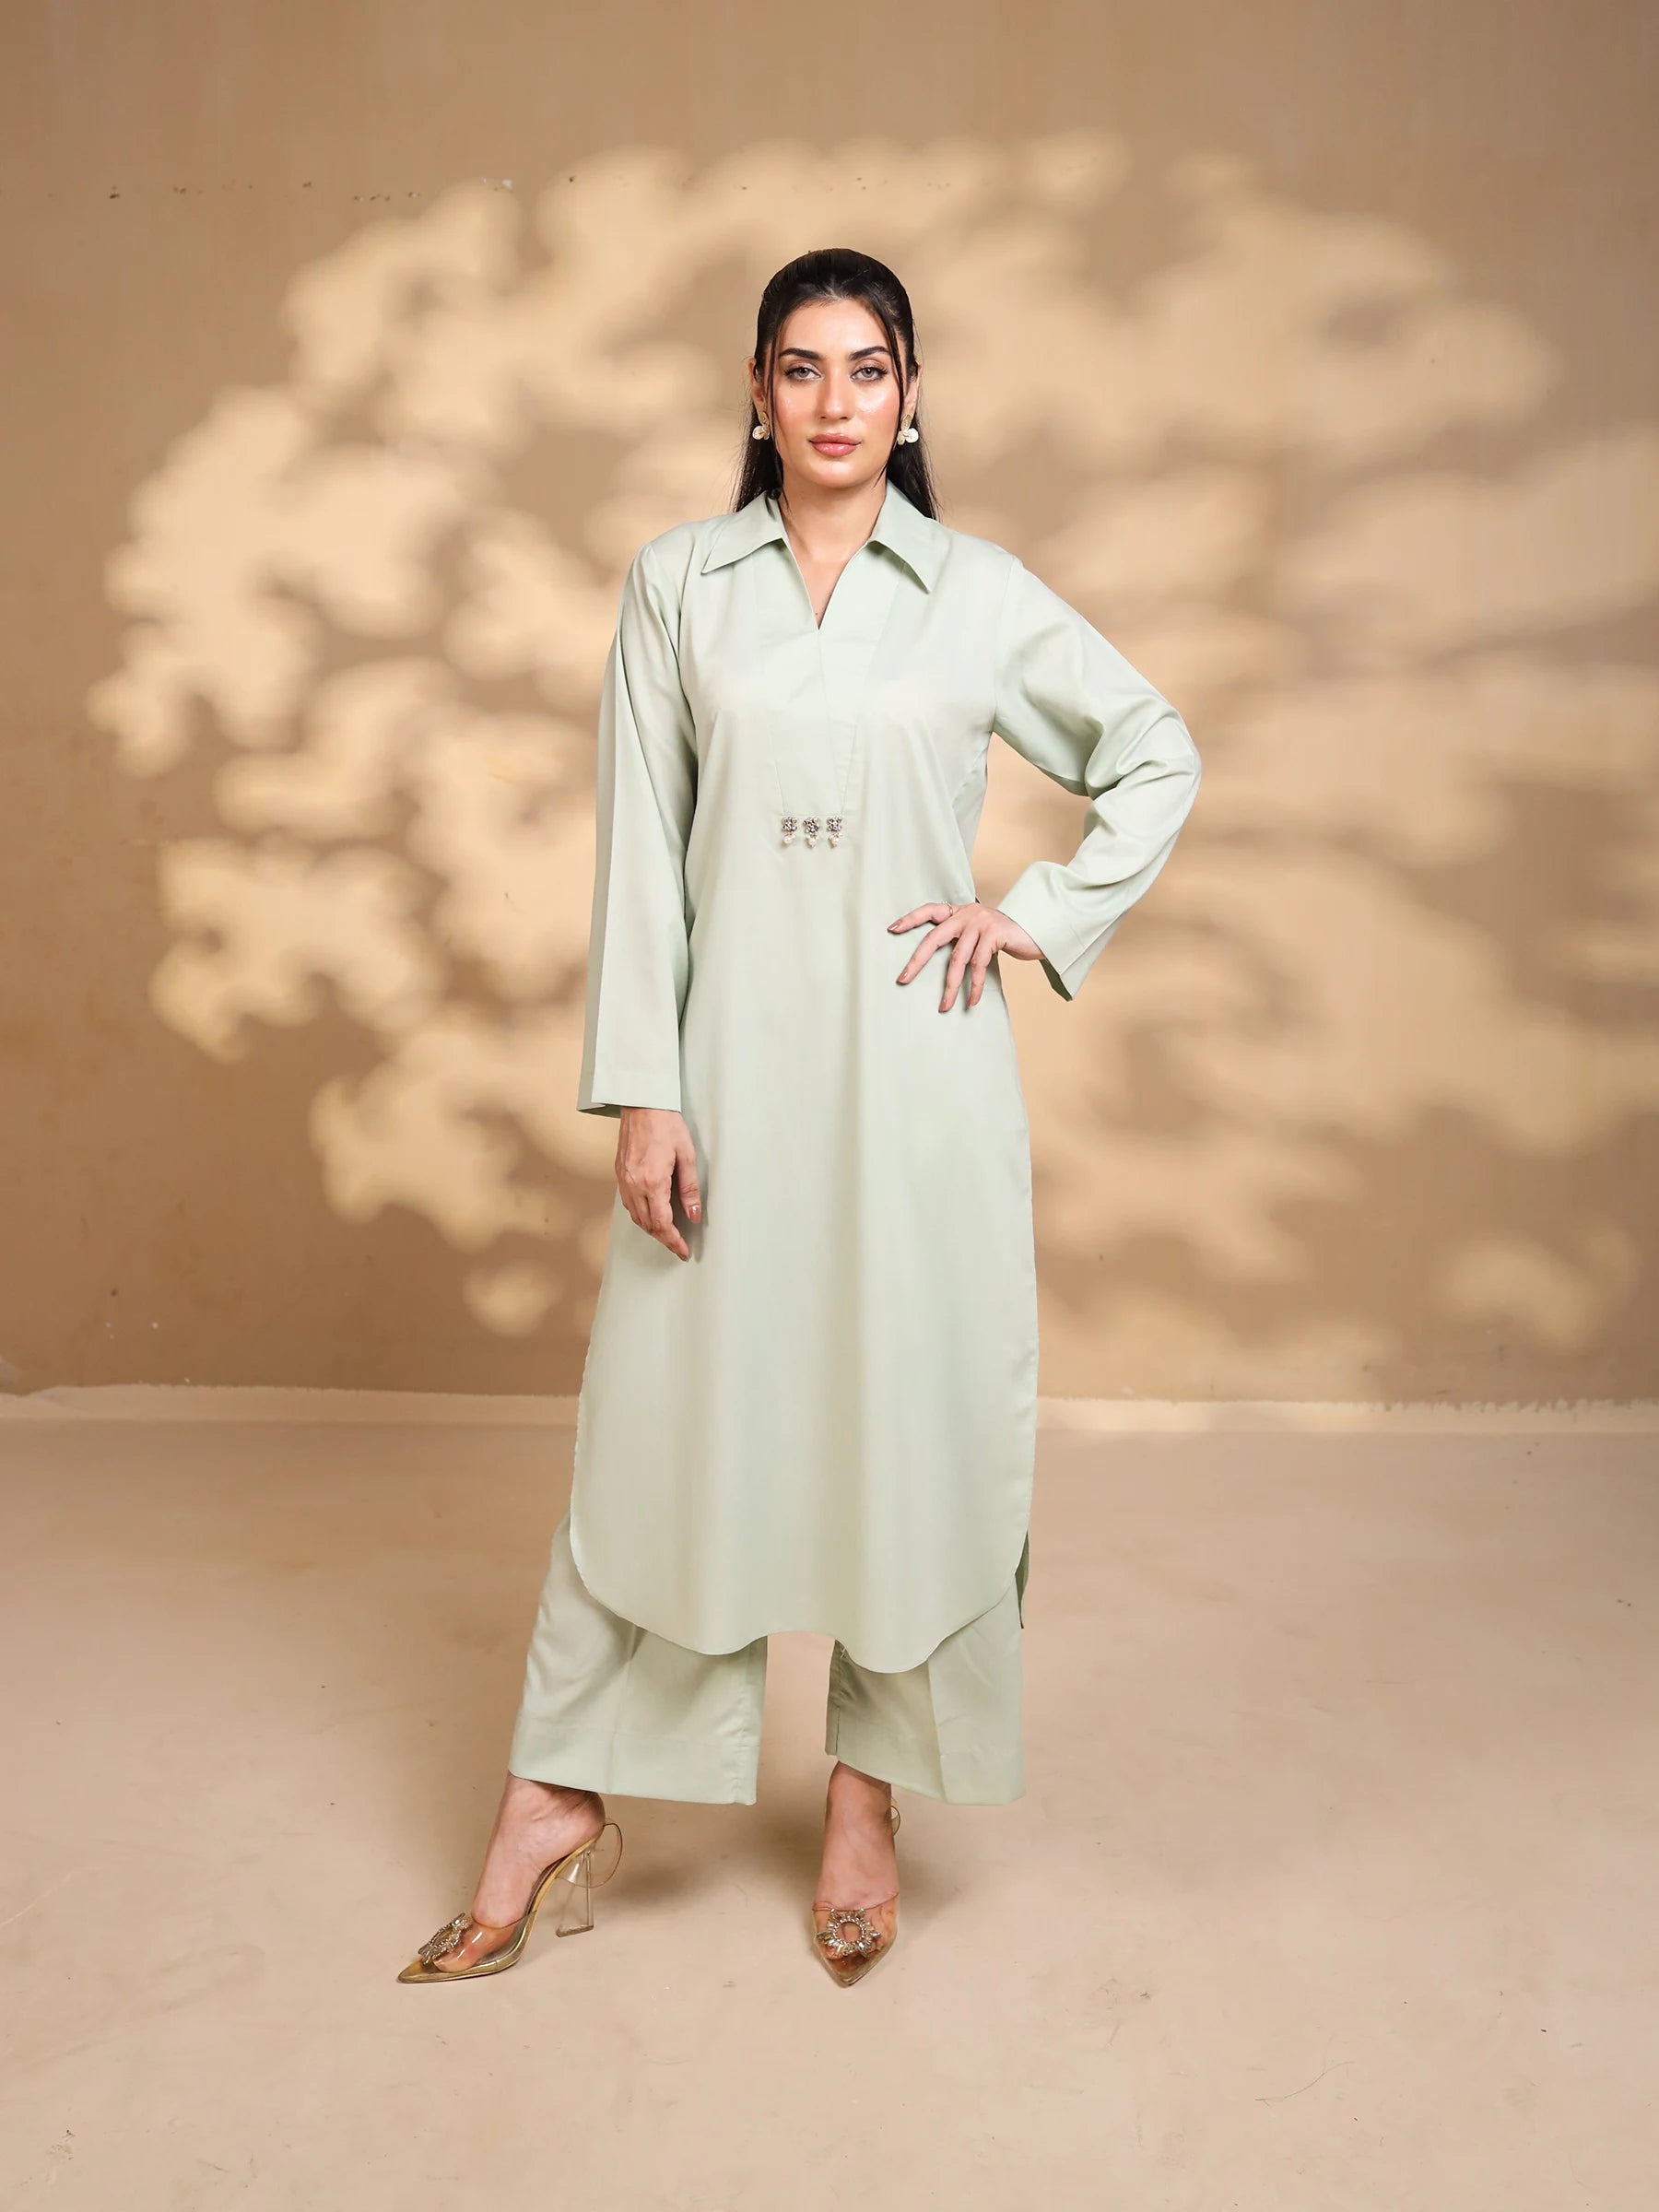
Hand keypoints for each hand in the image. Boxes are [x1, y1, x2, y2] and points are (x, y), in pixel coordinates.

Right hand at [615, 1107, 701, 1258]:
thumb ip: (690, 1188)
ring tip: (667, 1234)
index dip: (673, 1241)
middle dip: (664, 1239)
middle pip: (648, 1224)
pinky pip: (628, 1204)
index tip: (683, 1250)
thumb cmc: (666, 1124)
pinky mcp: (619, 1174)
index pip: (662, 1223)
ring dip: (651, 1229)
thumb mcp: (687, 1155)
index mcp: (653, 1181)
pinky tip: (651, 1214)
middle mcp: (634, 1184)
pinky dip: (640, 1215)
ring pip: (636, 1217)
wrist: (642, 1104)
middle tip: (678, 1246)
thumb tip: (693, 1214)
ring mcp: (624, 1180)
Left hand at [887, 900, 1044, 1011]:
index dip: (910, 919)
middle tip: (903, 979)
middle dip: (917, 961)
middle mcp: (967, 913)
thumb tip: (939, 958)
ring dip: (949, 986)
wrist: (1039, 930)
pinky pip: (979, 965)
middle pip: (934, 937)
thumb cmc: (1006, 936)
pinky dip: (974, 986)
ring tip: (943, 1007)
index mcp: (960, 911)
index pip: (929, 910)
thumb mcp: (981, 932)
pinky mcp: (994, 934)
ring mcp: (981, 922)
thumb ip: (962, 937)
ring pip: (957, 958)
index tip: (891, 929)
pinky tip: (971, 1001)